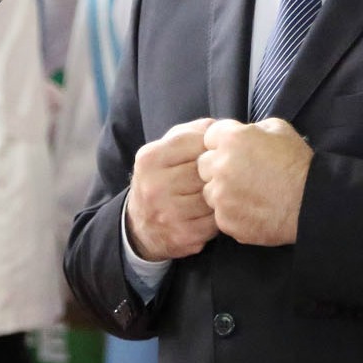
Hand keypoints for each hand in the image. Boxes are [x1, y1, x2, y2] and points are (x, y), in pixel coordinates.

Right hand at [125, 118, 218, 260]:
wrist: (140, 227)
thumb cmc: (162, 179)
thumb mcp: (165, 151)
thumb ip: (192, 132)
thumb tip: (221, 127)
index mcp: (150, 158)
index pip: (198, 140)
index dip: (212, 146)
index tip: (214, 153)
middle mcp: (155, 186)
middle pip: (208, 170)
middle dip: (218, 171)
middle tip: (222, 174)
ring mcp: (168, 213)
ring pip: (215, 195)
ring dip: (222, 194)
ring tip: (218, 193)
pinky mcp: (183, 235)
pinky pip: (217, 220)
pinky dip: (220, 216)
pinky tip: (212, 213)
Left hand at [197, 118, 311, 247]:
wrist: (311, 202)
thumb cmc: (298, 163)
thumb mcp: (278, 128)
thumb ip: (251, 128)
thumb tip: (241, 132)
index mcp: (231, 139)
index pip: (209, 137)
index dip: (223, 144)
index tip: (236, 152)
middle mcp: (220, 166)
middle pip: (203, 165)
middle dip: (218, 168)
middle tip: (242, 174)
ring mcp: (221, 196)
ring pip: (209, 192)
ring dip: (222, 192)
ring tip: (248, 193)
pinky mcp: (226, 220)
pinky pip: (220, 214)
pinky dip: (232, 213)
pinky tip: (252, 208)